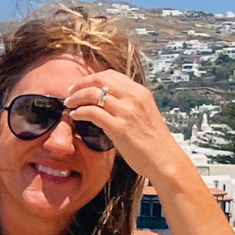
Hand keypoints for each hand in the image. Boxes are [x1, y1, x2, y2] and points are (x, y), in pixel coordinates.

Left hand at [64, 70, 190, 188]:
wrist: (164, 159)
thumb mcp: (145, 114)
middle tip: (70, 93)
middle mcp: (133, 98)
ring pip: (93, 94)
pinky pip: (93, 113)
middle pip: (99, 80)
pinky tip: (75, 116)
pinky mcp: (119, 127)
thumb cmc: (154, 142)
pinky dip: (80, 112)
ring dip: (76, 97)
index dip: (92, 78)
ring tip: (69, 104)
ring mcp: (126, 111)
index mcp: (140, 92)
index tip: (81, 85)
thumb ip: (130, 105)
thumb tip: (110, 103)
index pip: (111, 75)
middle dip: (81, 84)